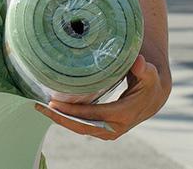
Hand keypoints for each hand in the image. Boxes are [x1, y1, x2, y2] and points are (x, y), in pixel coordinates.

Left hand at [34, 55, 168, 139]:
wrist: (153, 95)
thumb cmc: (149, 81)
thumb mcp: (149, 74)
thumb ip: (145, 69)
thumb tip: (139, 62)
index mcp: (124, 115)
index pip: (93, 115)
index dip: (72, 112)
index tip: (53, 104)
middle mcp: (115, 127)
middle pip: (82, 126)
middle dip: (60, 118)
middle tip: (39, 106)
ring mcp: (109, 130)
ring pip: (79, 128)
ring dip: (60, 120)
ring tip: (40, 107)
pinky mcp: (103, 128)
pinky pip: (82, 126)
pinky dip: (67, 120)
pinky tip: (52, 110)